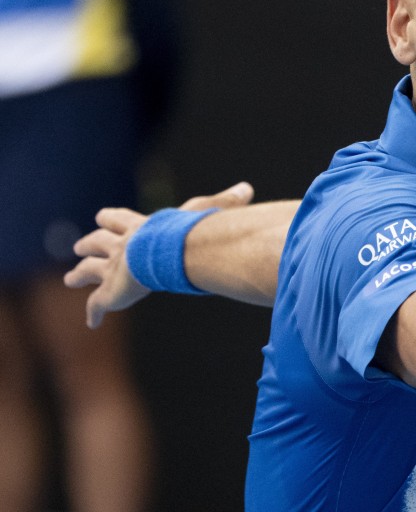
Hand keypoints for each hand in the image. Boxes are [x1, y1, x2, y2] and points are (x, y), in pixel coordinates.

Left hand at [64, 182, 254, 328]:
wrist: (171, 250)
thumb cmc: (190, 231)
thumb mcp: (207, 211)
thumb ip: (225, 202)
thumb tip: (248, 189)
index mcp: (140, 227)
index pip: (120, 219)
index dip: (112, 219)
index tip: (103, 216)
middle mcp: (122, 246)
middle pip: (98, 241)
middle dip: (89, 242)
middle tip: (79, 244)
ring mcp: (114, 270)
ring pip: (90, 269)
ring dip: (80, 273)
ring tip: (70, 278)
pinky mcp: (112, 293)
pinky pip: (99, 304)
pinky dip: (94, 313)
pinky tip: (92, 322)